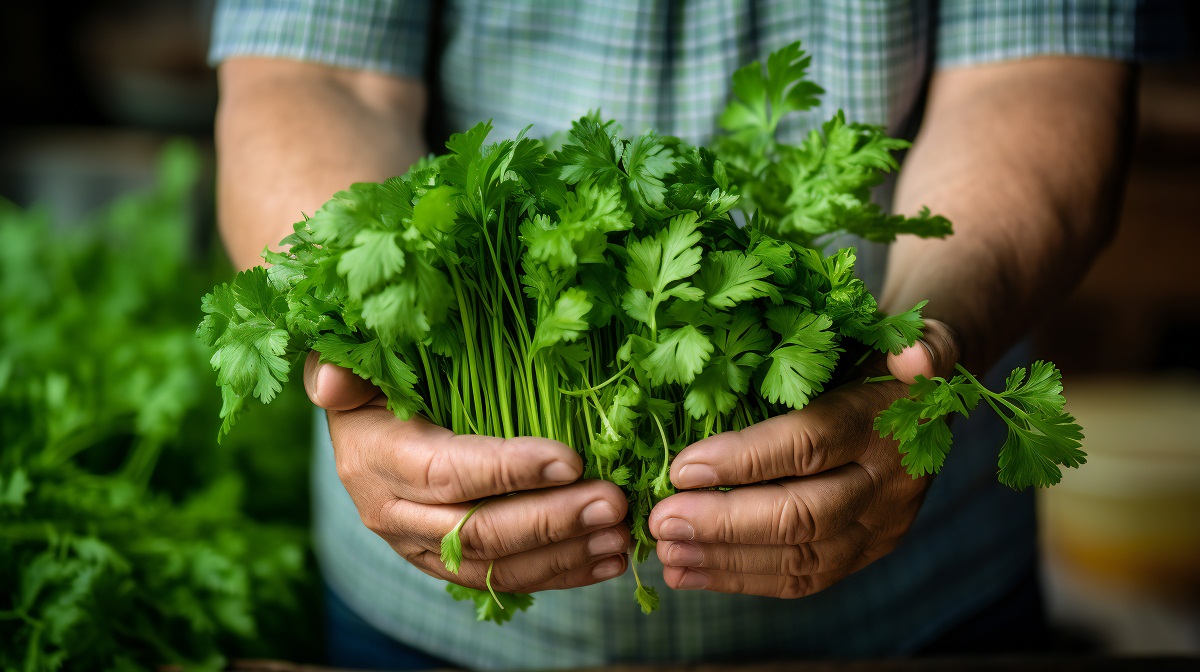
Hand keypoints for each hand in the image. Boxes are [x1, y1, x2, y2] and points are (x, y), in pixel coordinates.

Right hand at [304, 352, 630, 592]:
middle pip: (478, 531)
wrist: (360, 417)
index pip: (448, 472)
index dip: (508, 470)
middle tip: (612, 502)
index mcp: (374, 458)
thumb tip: (334, 382)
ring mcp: (419, 546)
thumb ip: (345, 364)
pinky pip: (504, 580)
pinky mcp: (446, 562)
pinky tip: (607, 561)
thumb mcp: (354, 355)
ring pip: (496, 567)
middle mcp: (391, 513)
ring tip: (619, 535)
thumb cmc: (373, 369)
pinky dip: (561, 573)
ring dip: (565, 555)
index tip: (570, 460)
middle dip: (551, 520)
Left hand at [648, 321, 958, 596]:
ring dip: (724, 559)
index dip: (744, 460)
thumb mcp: (902, 333)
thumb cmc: (885, 354)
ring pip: (799, 558)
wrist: (921, 398)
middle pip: (804, 515)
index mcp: (888, 423)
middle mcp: (889, 485)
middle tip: (660, 520)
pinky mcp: (859, 556)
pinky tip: (688, 572)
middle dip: (725, 523)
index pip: (811, 446)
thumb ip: (913, 340)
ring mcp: (878, 529)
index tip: (680, 467)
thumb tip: (916, 356)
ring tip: (666, 551)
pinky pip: (800, 580)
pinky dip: (739, 579)